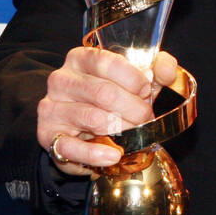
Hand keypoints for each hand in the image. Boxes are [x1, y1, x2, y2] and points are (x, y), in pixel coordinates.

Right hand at [37, 47, 177, 176]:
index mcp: (80, 59)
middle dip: (134, 109)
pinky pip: (71, 146)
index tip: (147, 91)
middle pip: (103, 92)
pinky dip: (96, 153)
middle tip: (146, 118)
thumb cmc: (116, 98)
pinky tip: (113, 155)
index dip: (134, 79)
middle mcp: (61, 80)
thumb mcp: (139, 79)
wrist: (85, 129)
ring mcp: (51, 108)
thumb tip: (166, 70)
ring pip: (93, 118)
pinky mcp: (48, 136)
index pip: (107, 62)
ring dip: (122, 130)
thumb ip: (159, 68)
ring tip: (135, 135)